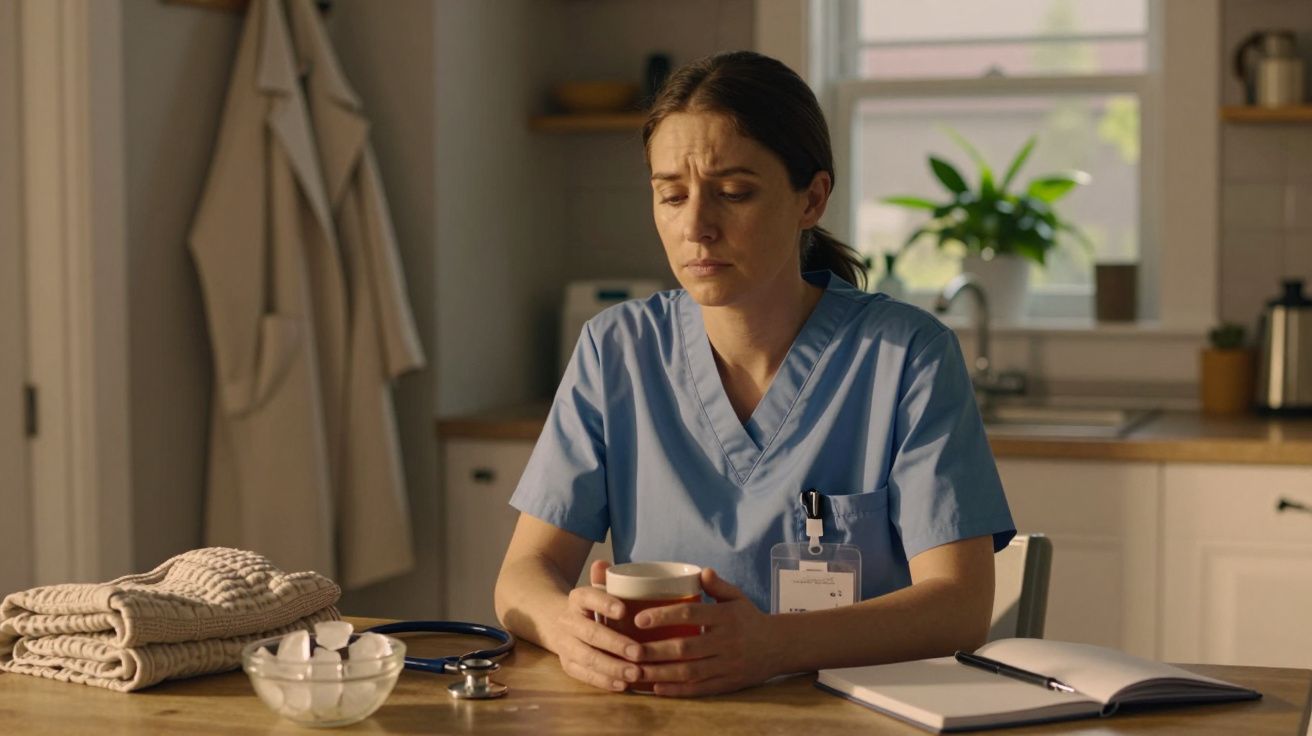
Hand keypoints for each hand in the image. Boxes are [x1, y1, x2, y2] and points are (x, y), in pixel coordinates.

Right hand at [549, 560, 643, 691]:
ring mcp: (566, 644)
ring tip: (636, 673)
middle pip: (590, 633)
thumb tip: (603, 562)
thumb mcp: (598, 589)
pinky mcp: (568, 664)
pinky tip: (624, 684)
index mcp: (578, 598)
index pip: (589, 597)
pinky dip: (604, 681)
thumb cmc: (593, 606)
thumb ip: (604, 578)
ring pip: (587, 657)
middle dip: (615, 644)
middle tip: (639, 652)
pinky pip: (585, 675)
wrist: (559, 623)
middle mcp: (568, 621)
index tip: (624, 611)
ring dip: (612, 667)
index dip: (605, 604)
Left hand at [632, 568, 778, 696]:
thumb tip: (702, 571)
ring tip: (635, 671)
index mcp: (726, 617)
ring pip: (689, 672)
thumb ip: (719, 585)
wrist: (780, 646)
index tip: (640, 619)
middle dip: (655, 650)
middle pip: (685, 647)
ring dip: (660, 673)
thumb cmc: (750, 618)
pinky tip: (657, 688)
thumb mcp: (738, 597)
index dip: (664, 616)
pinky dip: (677, 690)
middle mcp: (726, 642)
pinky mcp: (728, 684)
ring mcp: (727, 665)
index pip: (691, 614)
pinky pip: (699, 689)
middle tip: (629, 650)